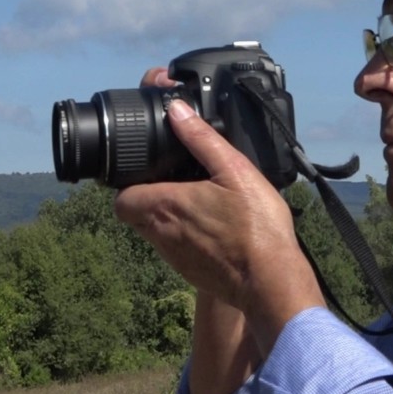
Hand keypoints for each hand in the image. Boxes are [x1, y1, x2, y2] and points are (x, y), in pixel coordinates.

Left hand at [113, 71, 324, 354]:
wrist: (271, 282)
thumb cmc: (256, 228)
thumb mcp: (234, 170)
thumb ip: (201, 139)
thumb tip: (176, 111)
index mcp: (165, 206)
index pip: (121, 198)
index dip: (131, 182)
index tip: (151, 171)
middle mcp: (161, 234)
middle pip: (135, 214)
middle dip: (150, 197)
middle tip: (179, 182)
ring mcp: (174, 257)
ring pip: (156, 233)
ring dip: (170, 217)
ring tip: (202, 203)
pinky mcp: (190, 272)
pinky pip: (177, 250)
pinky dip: (189, 237)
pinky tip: (217, 228)